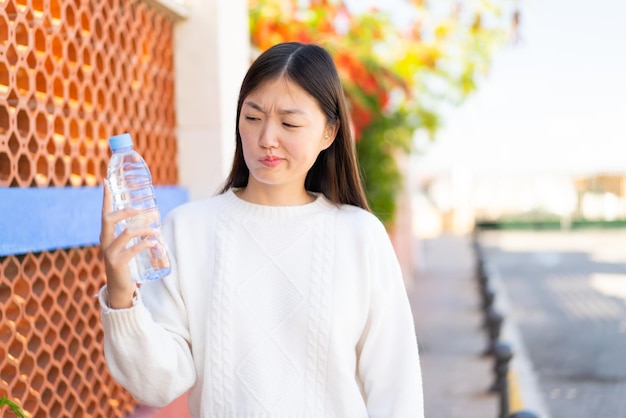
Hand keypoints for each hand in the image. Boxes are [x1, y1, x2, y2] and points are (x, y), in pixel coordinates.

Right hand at [100, 182, 154, 307]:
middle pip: (109, 219)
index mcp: (106, 235)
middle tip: (143, 210)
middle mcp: (104, 242)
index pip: (104, 213)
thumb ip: (135, 233)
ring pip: (126, 233)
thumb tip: (153, 217)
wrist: (120, 290)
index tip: (106, 182)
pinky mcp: (117, 263)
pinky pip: (132, 249)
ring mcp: (109, 253)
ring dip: (144, 229)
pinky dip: (145, 243)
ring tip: (157, 230)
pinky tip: (154, 242)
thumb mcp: (127, 246)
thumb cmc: (126, 265)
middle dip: (126, 211)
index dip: (105, 198)